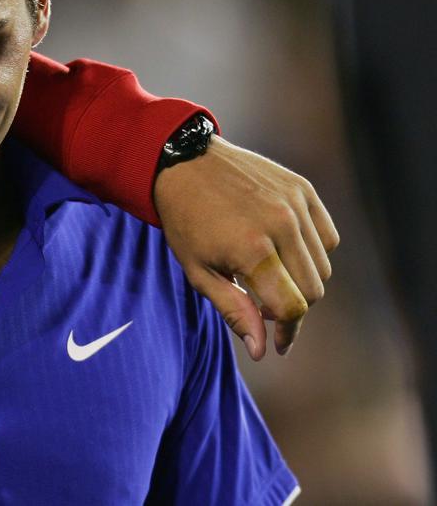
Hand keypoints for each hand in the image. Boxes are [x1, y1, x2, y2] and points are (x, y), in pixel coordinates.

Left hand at [153, 136, 337, 359]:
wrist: (183, 162)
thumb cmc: (185, 220)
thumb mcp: (198, 270)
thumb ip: (233, 310)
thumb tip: (262, 349)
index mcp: (253, 249)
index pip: (293, 307)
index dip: (287, 331)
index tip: (277, 342)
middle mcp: (281, 225)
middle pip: (313, 290)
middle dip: (292, 307)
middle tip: (264, 305)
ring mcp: (296, 204)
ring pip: (323, 266)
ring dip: (302, 280)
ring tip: (269, 274)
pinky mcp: (304, 190)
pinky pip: (328, 237)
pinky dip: (313, 251)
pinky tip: (283, 249)